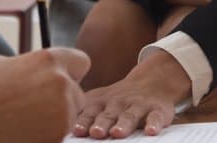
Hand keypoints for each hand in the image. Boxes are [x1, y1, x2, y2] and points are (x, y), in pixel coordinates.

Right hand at [0, 48, 89, 142]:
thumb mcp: (2, 64)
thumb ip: (30, 65)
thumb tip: (39, 71)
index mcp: (48, 60)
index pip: (81, 62)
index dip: (70, 73)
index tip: (60, 82)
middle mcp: (61, 83)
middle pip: (78, 94)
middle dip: (63, 101)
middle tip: (35, 108)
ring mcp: (63, 113)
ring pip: (72, 118)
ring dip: (57, 120)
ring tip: (26, 121)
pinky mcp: (59, 137)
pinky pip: (62, 135)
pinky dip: (50, 135)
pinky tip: (26, 132)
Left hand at [72, 50, 189, 137]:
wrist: (151, 82)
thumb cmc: (118, 100)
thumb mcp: (98, 101)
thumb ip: (83, 114)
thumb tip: (60, 128)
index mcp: (100, 103)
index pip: (88, 113)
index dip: (82, 122)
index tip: (76, 131)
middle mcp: (117, 103)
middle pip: (107, 115)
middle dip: (100, 124)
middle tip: (95, 133)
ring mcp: (137, 106)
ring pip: (129, 116)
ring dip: (123, 125)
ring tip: (117, 133)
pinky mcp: (157, 110)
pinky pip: (156, 117)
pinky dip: (154, 124)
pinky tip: (150, 131)